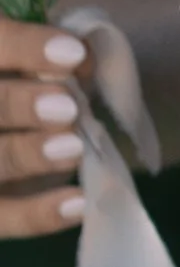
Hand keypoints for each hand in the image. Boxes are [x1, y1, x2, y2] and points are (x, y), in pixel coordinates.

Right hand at [0, 18, 89, 238]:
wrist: (19, 143)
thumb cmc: (32, 88)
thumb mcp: (36, 65)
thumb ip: (53, 58)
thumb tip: (84, 62)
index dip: (23, 47)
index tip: (74, 54)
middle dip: (17, 105)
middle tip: (67, 108)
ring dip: (25, 155)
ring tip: (72, 149)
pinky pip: (0, 219)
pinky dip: (36, 215)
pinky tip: (78, 203)